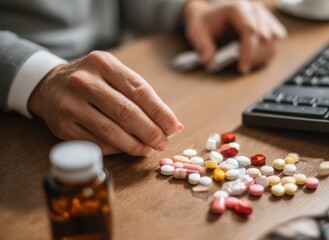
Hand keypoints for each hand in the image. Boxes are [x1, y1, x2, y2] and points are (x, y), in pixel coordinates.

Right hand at [28, 51, 183, 155]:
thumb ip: (141, 95)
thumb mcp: (113, 74)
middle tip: (163, 142)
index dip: (160, 111)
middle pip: (126, 112)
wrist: (48, 85)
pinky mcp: (63, 126)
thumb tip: (173, 124)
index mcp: (103, 64)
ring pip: (111, 131)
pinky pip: (96, 143)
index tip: (174, 127)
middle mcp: (84, 82)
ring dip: (135, 144)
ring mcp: (71, 104)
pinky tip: (127, 149)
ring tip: (148, 149)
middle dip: (150, 131)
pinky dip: (116, 149)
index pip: (139, 90)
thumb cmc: (92, 81)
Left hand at [184, 0, 285, 73]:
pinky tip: (255, 59)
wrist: (209, 17)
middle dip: (255, 57)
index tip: (242, 68)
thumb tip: (208, 61)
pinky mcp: (269, 23)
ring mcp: (263, 15)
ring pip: (274, 38)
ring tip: (249, 64)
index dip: (248, 52)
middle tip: (243, 69)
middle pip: (265, 36)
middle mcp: (253, 8)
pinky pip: (277, 40)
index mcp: (236, 7)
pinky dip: (269, 53)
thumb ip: (202, 47)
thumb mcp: (197, 34)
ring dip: (264, 56)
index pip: (250, 30)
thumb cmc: (204, 25)